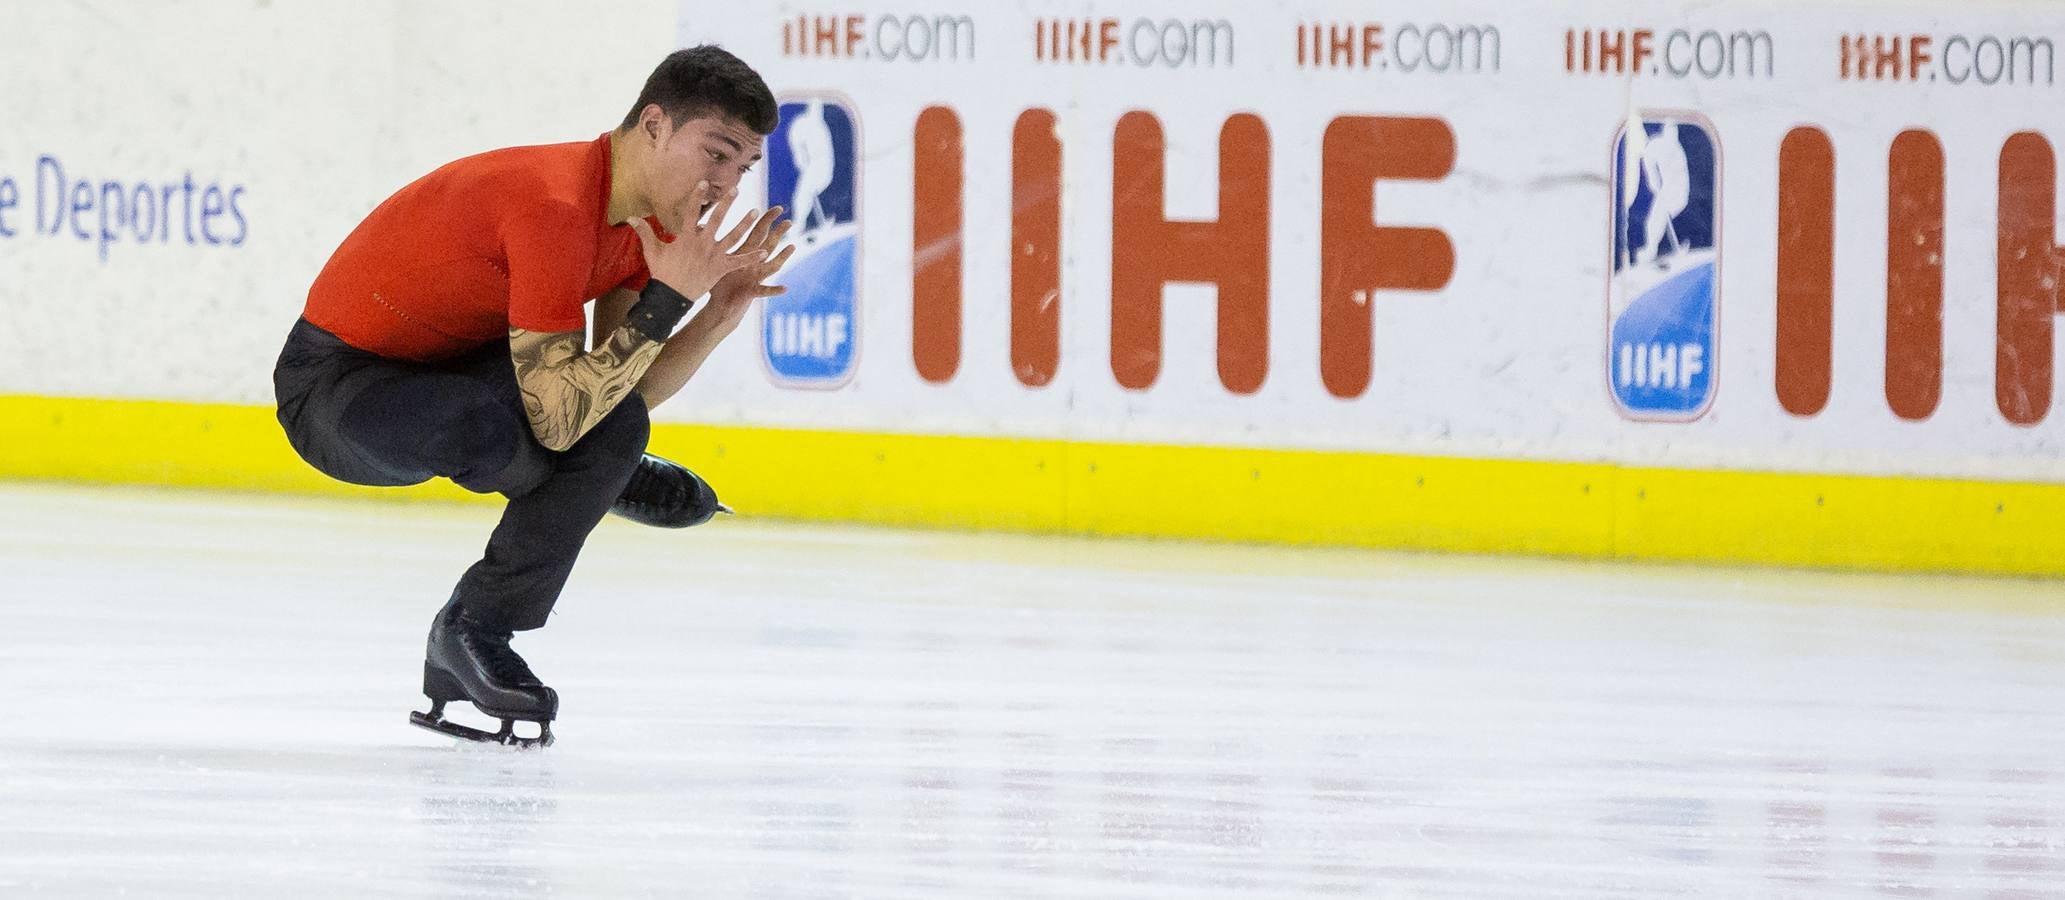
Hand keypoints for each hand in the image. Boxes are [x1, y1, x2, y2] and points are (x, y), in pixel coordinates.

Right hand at [626, 183, 766, 299]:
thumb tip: (630, 217)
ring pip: (733, 237)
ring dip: (744, 224)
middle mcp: (702, 244)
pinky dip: (751, 257)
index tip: (704, 183)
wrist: (671, 297)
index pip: (692, 212)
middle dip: (726, 204)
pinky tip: (765, 251)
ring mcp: (713, 256)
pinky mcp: (721, 269)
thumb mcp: (652, 251)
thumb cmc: (662, 273)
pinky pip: (739, 261)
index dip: (697, 197)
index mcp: (686, 237)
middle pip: (717, 220)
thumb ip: (644, 232)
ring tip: (755, 212)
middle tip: (736, 190)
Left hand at [705, 214, 795, 330]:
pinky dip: (774, 290)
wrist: (720, 306)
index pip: (759, 233)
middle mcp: (754, 264)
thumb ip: (711, 242)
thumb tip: (700, 224)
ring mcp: (755, 277)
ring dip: (783, 256)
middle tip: (789, 221)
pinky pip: (764, 290)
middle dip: (779, 233)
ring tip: (792, 247)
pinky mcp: (752, 291)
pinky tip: (785, 288)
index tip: (778, 208)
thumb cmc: (718, 282)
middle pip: (769, 245)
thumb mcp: (716, 259)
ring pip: (772, 265)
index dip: (767, 220)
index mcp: (745, 254)